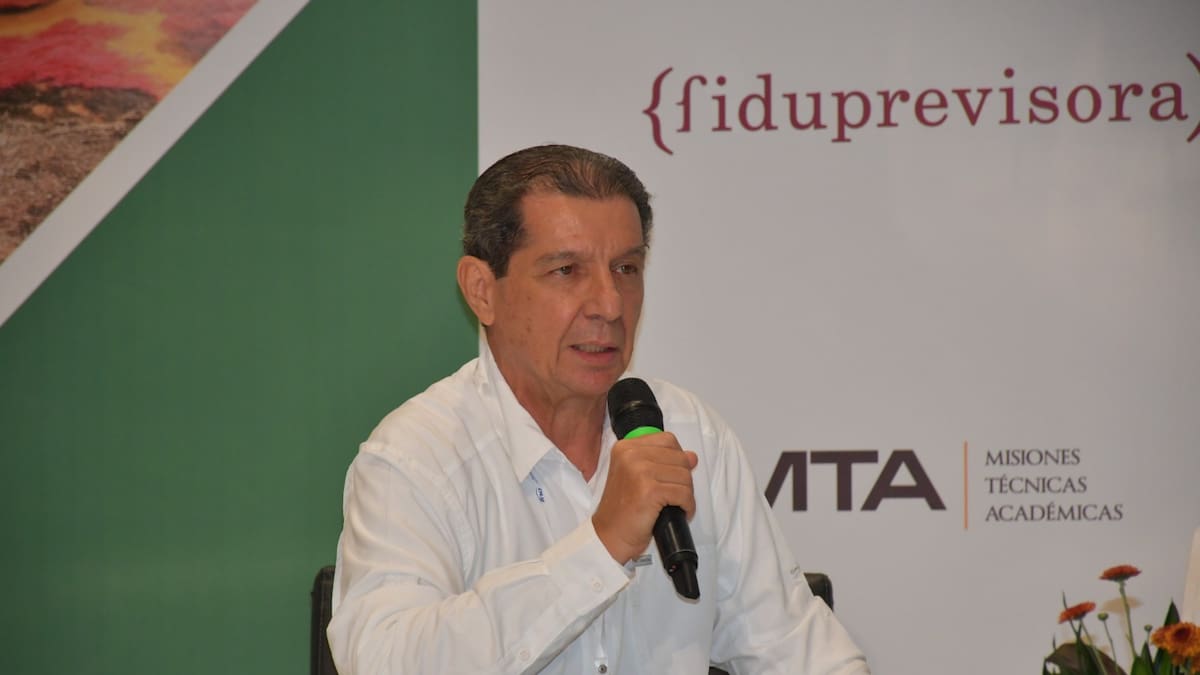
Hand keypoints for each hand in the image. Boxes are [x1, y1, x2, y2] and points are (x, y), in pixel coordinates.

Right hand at [591, 432, 698, 564]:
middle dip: (683, 479)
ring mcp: (640, 471)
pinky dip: (687, 506)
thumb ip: (662, 462)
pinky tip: (680, 512)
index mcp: (626, 447)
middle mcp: (631, 454)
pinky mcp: (650, 490)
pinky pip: (684, 493)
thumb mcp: (638, 477)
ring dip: (686, 494)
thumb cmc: (622, 510)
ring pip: (684, 476)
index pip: (668, 440)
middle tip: (674, 495)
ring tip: (676, 505)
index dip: (677, 459)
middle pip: (679, 458)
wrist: (609, 536)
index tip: (672, 476)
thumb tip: (692, 456)